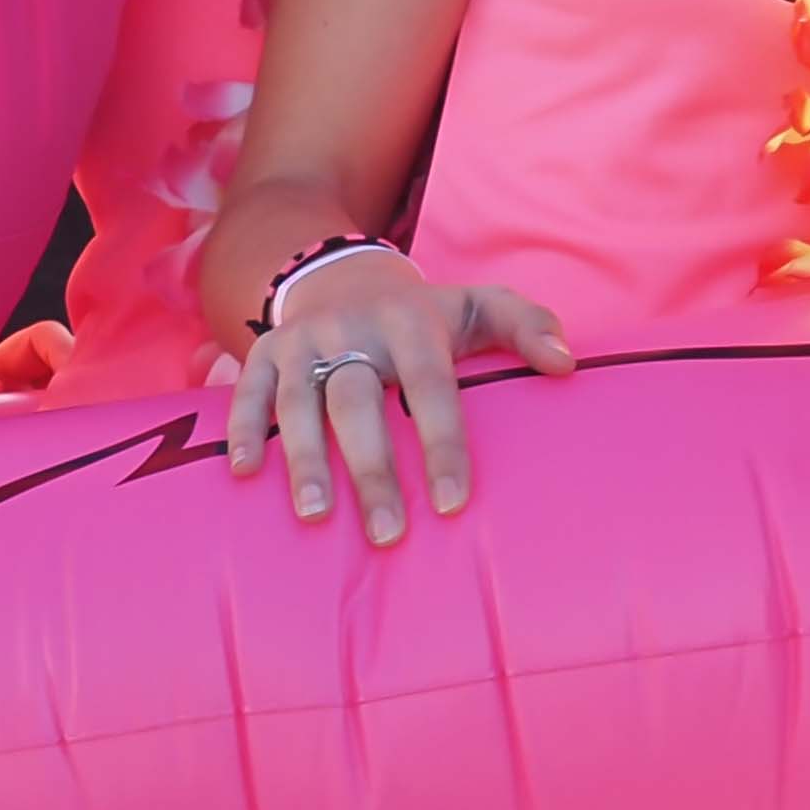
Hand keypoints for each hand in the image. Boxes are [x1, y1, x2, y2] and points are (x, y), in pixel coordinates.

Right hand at [220, 241, 571, 544]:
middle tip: (388, 534)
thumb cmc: (423, 316)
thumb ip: (528, 326)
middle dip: (372, 470)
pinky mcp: (265, 351)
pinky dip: (243, 428)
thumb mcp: (479, 307)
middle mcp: (352, 329)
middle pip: (358, 402)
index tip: (453, 503)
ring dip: (304, 459)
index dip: (442, 443)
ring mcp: (303, 341)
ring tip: (317, 515)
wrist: (344, 276)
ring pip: (300, 402)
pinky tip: (246, 472)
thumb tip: (566, 364)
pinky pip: (247, 390)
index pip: (430, 386)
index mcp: (410, 322)